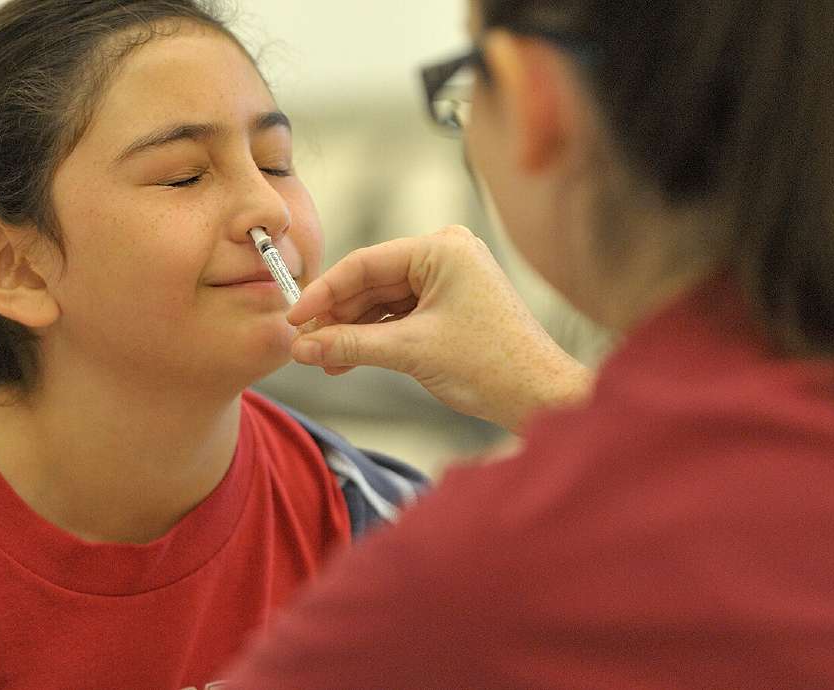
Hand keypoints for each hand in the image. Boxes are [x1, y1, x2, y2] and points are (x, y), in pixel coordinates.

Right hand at [289, 226, 590, 431]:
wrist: (540, 396)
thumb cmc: (492, 366)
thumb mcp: (410, 352)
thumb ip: (350, 345)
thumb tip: (301, 348)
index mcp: (443, 248)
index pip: (365, 263)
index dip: (324, 292)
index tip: (294, 317)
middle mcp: (447, 255)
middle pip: (372, 282)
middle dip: (336, 316)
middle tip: (303, 345)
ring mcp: (450, 279)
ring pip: (382, 301)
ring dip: (352, 330)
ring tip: (322, 360)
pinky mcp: (450, 305)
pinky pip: (400, 314)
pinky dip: (375, 336)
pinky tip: (347, 359)